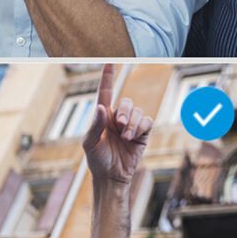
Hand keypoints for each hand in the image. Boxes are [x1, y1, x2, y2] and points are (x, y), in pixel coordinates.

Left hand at [82, 63, 152, 184]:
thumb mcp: (89, 143)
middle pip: (126, 101)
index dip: (108, 75)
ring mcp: (131, 125)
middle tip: (119, 126)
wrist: (112, 177)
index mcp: (102, 116)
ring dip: (132, 124)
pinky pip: (147, 121)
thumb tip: (101, 107)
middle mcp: (117, 117)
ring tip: (125, 138)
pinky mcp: (142, 133)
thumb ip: (95, 125)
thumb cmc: (97, 160)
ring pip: (137, 111)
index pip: (106, 90)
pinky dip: (141, 128)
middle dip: (124, 112)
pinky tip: (133, 139)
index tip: (110, 60)